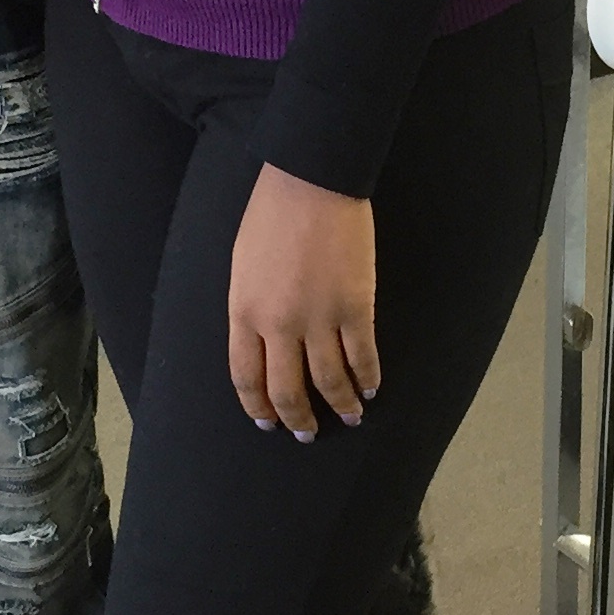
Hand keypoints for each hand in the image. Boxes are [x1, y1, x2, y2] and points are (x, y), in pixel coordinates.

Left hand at [228, 162, 379, 439]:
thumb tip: (265, 343)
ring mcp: (319, 317)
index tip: (268, 423)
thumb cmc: (271, 214)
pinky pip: (362, 355)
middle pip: (287, 390)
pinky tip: (371, 388)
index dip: (258, 408)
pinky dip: (368, 377)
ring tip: (349, 417)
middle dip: (298, 419)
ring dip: (340, 405)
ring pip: (329, 380)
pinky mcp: (355, 306)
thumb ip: (250, 308)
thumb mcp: (242, 266)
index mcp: (243, 312)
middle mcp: (278, 324)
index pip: (246, 378)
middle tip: (308, 434)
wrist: (311, 181)